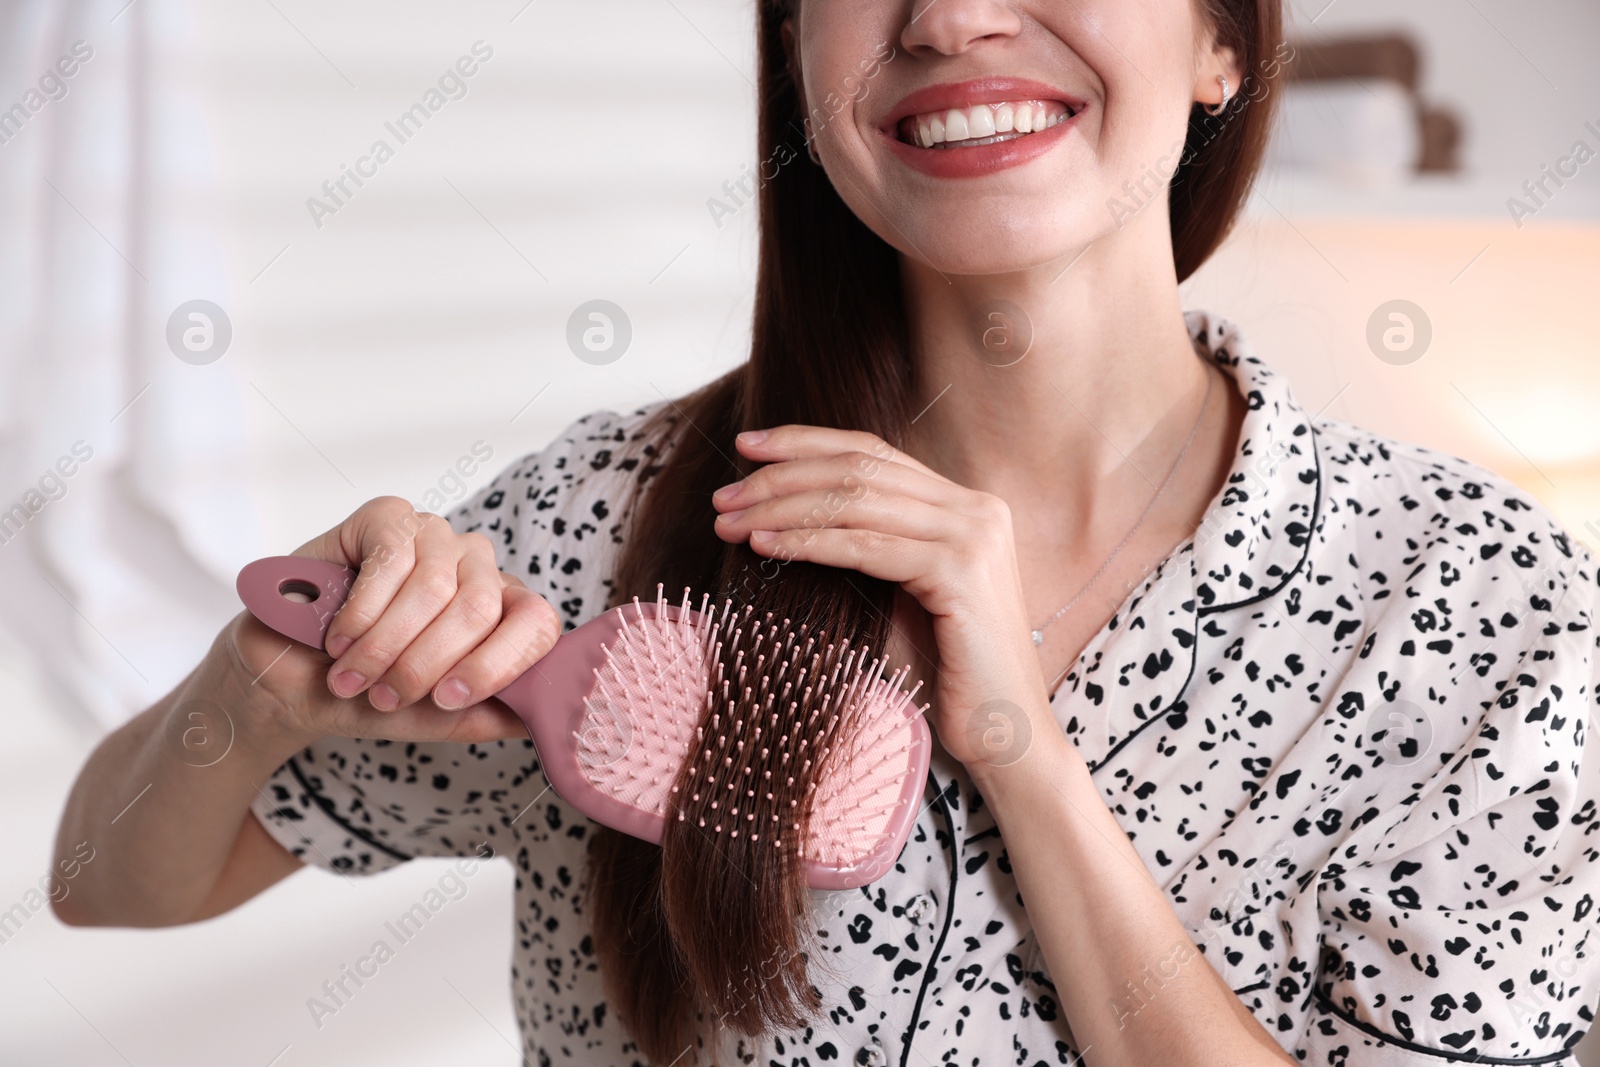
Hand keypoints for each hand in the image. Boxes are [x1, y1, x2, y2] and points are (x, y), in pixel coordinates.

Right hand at [226, 496, 558, 747]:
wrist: (288, 678)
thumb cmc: (365, 692)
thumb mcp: (429, 716)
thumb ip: (485, 715)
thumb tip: (539, 717)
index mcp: (502, 611)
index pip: (537, 623)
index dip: (497, 664)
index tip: (447, 698)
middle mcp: (477, 568)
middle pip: (479, 609)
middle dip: (423, 665)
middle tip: (382, 696)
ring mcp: (436, 537)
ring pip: (433, 589)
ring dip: (383, 645)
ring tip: (350, 676)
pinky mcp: (390, 517)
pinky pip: (392, 560)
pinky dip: (361, 611)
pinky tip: (339, 636)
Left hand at [710, 426, 1052, 767]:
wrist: (1005, 733)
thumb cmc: (944, 673)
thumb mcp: (900, 595)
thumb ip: (865, 548)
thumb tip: (778, 518)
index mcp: (964, 506)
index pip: (873, 453)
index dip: (806, 443)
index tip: (747, 446)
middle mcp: (976, 509)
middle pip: (859, 468)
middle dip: (781, 476)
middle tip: (724, 496)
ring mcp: (973, 537)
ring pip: (856, 501)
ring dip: (782, 508)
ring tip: (730, 521)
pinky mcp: (960, 573)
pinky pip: (865, 546)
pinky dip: (808, 542)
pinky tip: (766, 546)